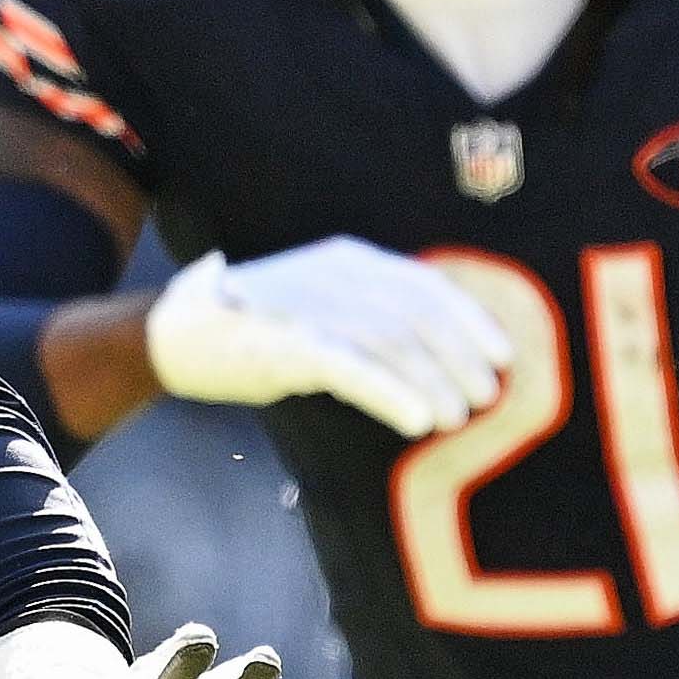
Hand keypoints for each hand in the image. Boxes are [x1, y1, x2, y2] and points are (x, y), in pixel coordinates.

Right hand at [143, 241, 511, 437]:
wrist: (175, 333)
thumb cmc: (255, 327)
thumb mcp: (319, 307)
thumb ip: (367, 317)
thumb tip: (433, 354)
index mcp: (348, 259)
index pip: (426, 284)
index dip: (471, 320)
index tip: (503, 355)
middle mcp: (335, 274)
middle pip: (417, 315)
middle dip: (459, 359)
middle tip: (485, 398)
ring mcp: (310, 306)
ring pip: (392, 344)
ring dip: (433, 384)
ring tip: (454, 420)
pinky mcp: (287, 344)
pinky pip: (353, 369)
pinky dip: (391, 393)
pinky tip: (416, 419)